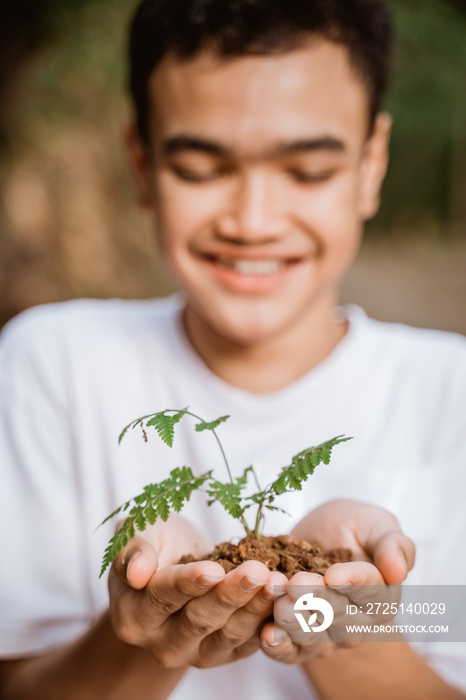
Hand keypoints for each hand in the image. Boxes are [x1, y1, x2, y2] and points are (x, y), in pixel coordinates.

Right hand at [108, 514, 286, 667]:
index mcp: (134, 614)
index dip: (189, 583)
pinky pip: (250, 642)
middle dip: (231, 595)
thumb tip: (136, 571)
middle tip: (257, 572)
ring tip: (277, 582)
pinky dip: (269, 621)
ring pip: (229, 634)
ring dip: (256, 608)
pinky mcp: (226, 654)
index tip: (214, 569)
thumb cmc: (156, 543)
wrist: (176, 564)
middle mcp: (162, 643)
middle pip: (200, 620)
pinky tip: (286, 600)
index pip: (163, 597)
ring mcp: (195, 653)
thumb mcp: (140, 534)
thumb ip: (135, 550)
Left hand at [260, 499, 414, 662]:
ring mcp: (328, 635)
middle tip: (295, 585)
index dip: (351, 583)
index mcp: (383, 596)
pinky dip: (278, 646)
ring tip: (280, 605)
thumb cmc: (355, 528)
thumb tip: (399, 571)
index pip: (371, 593)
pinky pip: (291, 652)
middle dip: (316, 602)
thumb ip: (392, 544)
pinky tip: (266, 636)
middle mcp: (358, 623)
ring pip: (313, 636)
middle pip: (340, 618)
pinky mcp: (299, 640)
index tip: (332, 574)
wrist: (319, 535)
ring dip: (295, 623)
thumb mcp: (377, 524)